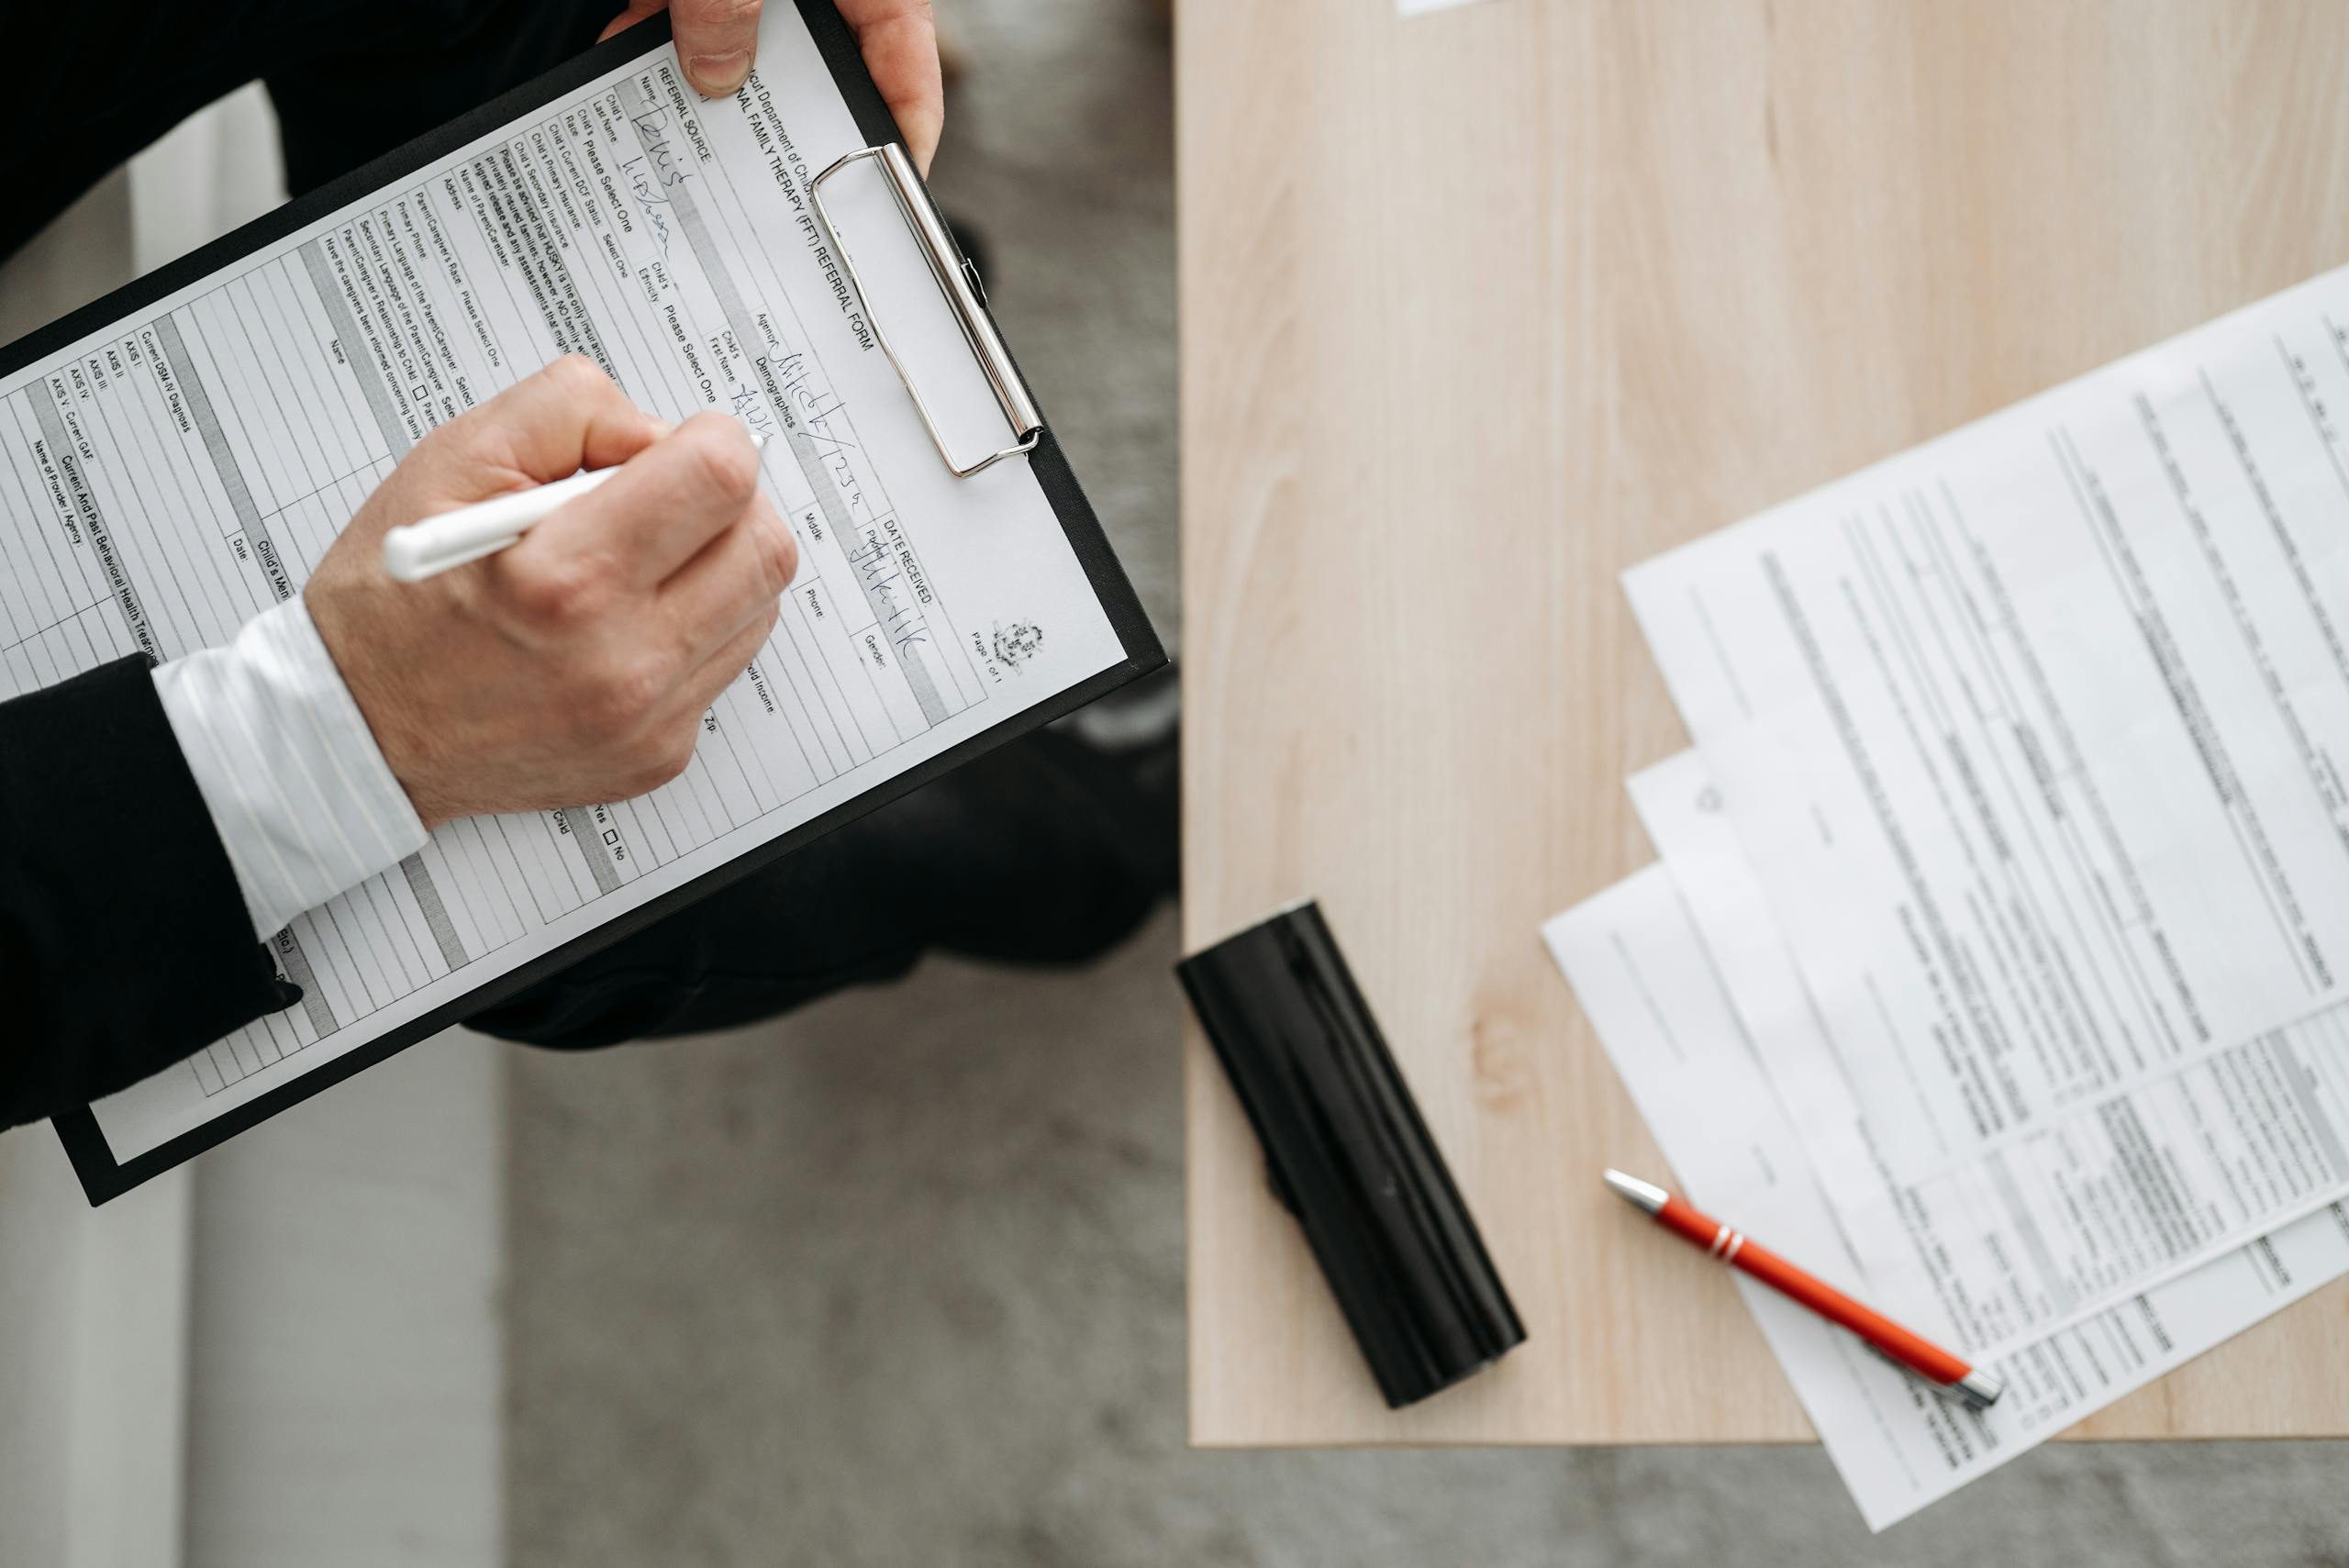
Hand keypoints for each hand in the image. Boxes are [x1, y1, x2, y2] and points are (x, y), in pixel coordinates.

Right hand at [307, 358, 795, 830]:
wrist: (362, 728)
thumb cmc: (394, 598)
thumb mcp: (453, 460)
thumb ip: (570, 412)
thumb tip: (662, 432)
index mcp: (567, 579)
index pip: (723, 479)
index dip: (706, 442)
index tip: (669, 450)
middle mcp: (621, 662)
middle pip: (767, 547)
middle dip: (728, 505)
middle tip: (663, 502)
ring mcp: (648, 719)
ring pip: (759, 607)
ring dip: (717, 567)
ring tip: (636, 564)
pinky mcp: (660, 754)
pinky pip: (724, 665)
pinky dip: (693, 628)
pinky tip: (623, 623)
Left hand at [600, 0, 943, 173]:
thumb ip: (723, 3)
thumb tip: (714, 76)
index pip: (907, 72)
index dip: (900, 142)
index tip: (882, 204)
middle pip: (817, 68)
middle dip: (780, 126)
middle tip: (763, 196)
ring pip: (740, 44)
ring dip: (698, 89)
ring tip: (677, 149)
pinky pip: (681, 11)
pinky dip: (648, 41)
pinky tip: (618, 78)